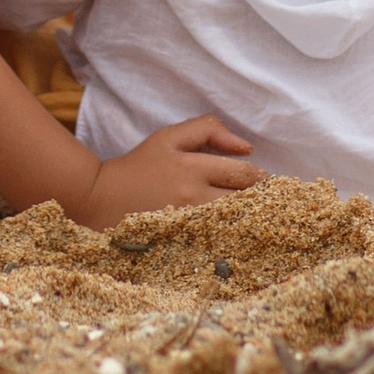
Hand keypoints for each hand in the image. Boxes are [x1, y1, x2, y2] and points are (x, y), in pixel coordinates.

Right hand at [65, 115, 260, 227]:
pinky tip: (237, 238)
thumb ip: (208, 130)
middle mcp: (191, 195)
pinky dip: (231, 238)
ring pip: (234, 224)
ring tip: (259, 221)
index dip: (262, 178)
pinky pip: (217, 243)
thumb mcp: (168, 137)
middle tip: (272, 204)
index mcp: (190, 165)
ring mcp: (186, 223)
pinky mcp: (180, 244)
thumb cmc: (138, 166)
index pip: (242, 173)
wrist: (100, 198)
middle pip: (243, 200)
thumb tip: (247, 146)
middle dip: (262, 201)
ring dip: (250, 221)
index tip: (270, 183)